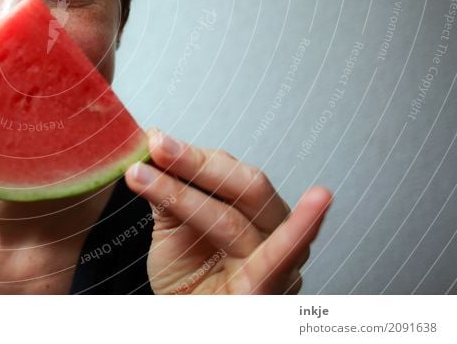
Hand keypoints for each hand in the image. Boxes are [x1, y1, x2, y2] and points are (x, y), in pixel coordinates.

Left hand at [125, 128, 331, 293]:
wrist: (183, 322)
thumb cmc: (187, 280)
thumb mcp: (173, 229)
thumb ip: (170, 194)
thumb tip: (154, 146)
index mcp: (256, 214)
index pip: (232, 173)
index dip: (194, 155)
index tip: (155, 140)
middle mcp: (274, 234)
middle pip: (247, 186)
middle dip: (195, 163)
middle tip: (156, 147)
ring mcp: (276, 263)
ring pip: (234, 219)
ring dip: (182, 194)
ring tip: (142, 175)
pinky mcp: (268, 291)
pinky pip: (280, 258)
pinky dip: (301, 227)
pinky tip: (318, 200)